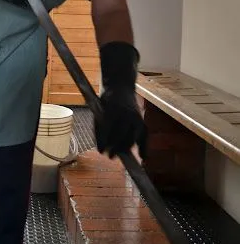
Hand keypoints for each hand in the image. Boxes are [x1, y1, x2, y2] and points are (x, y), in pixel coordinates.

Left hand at [95, 41, 146, 158]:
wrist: (120, 85)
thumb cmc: (107, 100)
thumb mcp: (99, 109)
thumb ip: (99, 127)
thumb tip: (101, 146)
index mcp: (112, 109)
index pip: (107, 129)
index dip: (104, 142)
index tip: (100, 151)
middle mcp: (126, 113)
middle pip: (121, 136)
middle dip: (114, 148)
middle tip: (109, 156)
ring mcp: (135, 117)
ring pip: (132, 138)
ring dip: (125, 149)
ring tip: (118, 155)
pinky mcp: (142, 119)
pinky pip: (144, 136)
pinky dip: (144, 147)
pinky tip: (142, 158)